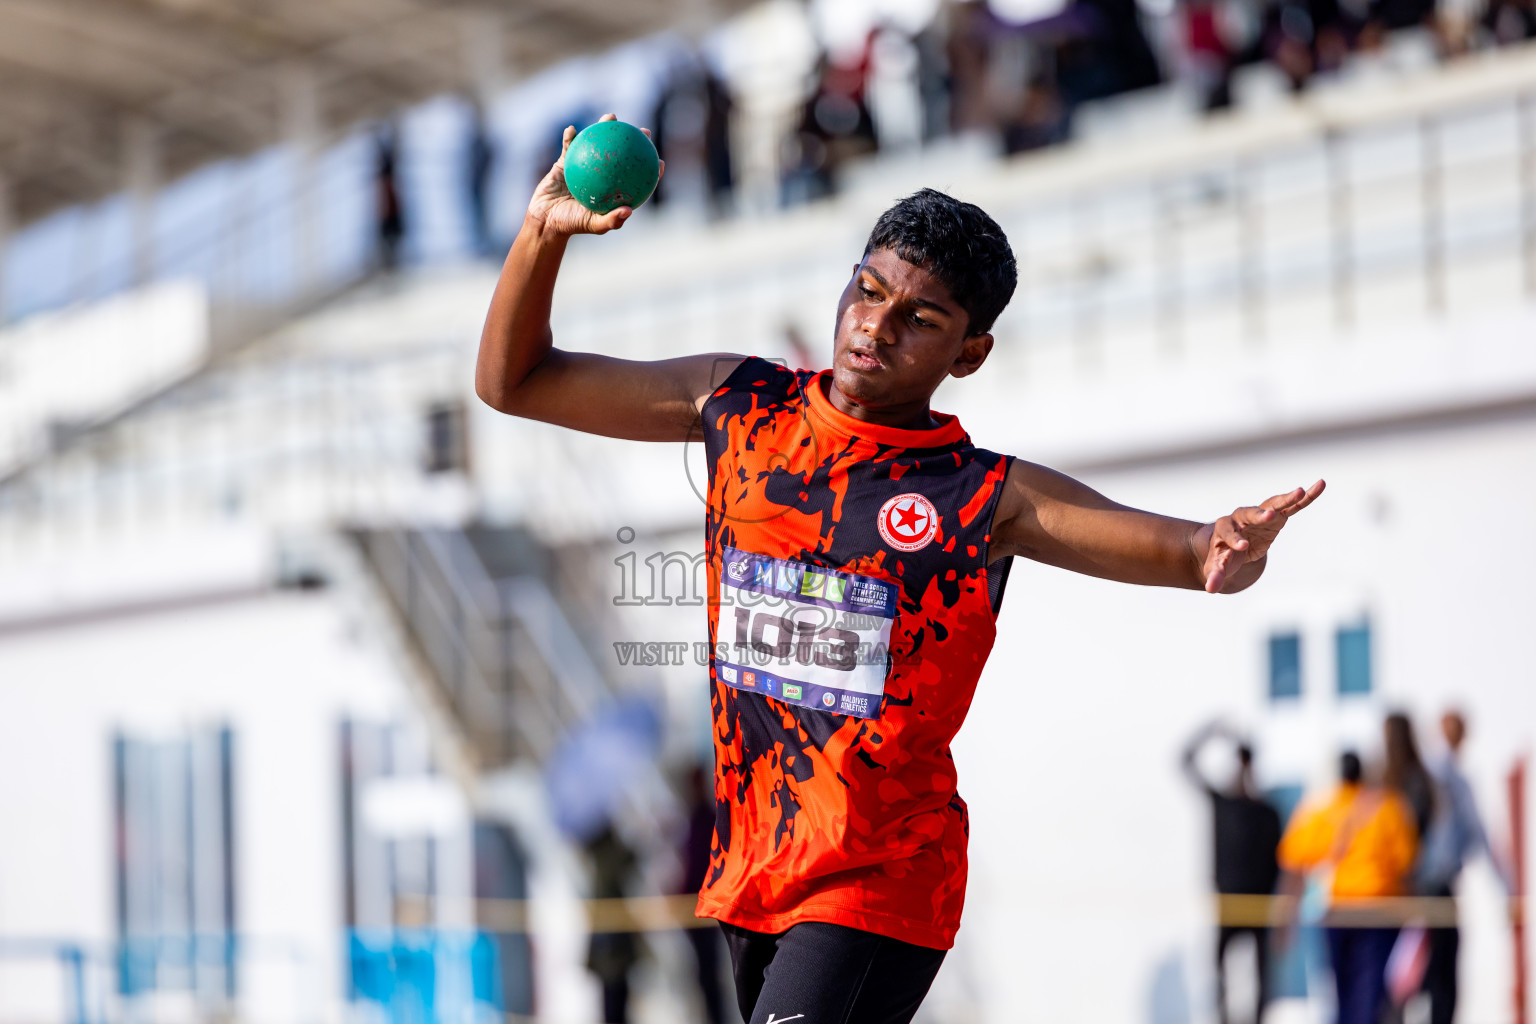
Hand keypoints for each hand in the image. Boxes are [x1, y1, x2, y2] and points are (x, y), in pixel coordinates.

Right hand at [526, 113, 663, 237]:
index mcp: (610, 189)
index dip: (649, 169)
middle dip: (633, 140)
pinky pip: (568, 146)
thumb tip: (629, 211)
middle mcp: (600, 175)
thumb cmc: (571, 224)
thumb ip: (611, 220)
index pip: (635, 178)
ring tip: (611, 117)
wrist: (546, 219)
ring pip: (597, 143)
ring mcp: (583, 166)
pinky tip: (572, 130)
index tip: (659, 161)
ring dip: (604, 127)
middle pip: (620, 154)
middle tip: (643, 131)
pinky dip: (570, 137)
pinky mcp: (565, 162)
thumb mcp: (593, 225)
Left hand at [1200, 480, 1325, 592]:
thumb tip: (1210, 589)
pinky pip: (1292, 506)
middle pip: (1249, 513)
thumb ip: (1215, 575)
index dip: (1234, 538)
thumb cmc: (1224, 553)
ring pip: (1273, 504)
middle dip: (1259, 515)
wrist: (1233, 543)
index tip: (1242, 546)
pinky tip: (1320, 485)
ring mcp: (1261, 514)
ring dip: (1286, 498)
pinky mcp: (1277, 516)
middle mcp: (1241, 517)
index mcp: (1224, 528)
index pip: (1228, 532)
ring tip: (1300, 491)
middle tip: (1268, 516)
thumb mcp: (1218, 565)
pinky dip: (1306, 497)